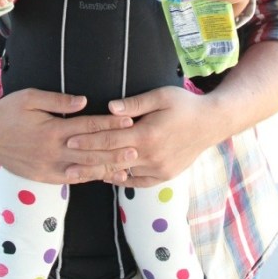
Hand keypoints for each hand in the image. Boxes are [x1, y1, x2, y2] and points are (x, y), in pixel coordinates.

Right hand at [0, 89, 137, 183]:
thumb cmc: (7, 111)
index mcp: (52, 130)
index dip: (109, 124)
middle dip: (116, 149)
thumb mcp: (30, 97)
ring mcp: (48, 167)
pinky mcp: (44, 177)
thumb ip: (58, 101)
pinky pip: (71, 179)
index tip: (128, 120)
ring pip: (84, 169)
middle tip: (138, 146)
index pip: (87, 127)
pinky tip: (103, 176)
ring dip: (107, 167)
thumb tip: (84, 101)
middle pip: (91, 150)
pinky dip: (89, 178)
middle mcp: (53, 151)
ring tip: (128, 165)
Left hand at [66, 86, 212, 187]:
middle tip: (66, 163)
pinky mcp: (165, 176)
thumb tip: (109, 107)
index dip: (88, 140)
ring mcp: (159, 169)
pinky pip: (139, 182)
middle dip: (88, 160)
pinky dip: (123, 180)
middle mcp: (152, 155)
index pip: (110, 138)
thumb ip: (134, 104)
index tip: (69, 140)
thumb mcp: (160, 96)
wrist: (211, 123)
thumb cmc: (184, 104)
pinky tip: (109, 176)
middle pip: (112, 159)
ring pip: (124, 173)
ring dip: (102, 173)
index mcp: (147, 134)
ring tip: (81, 174)